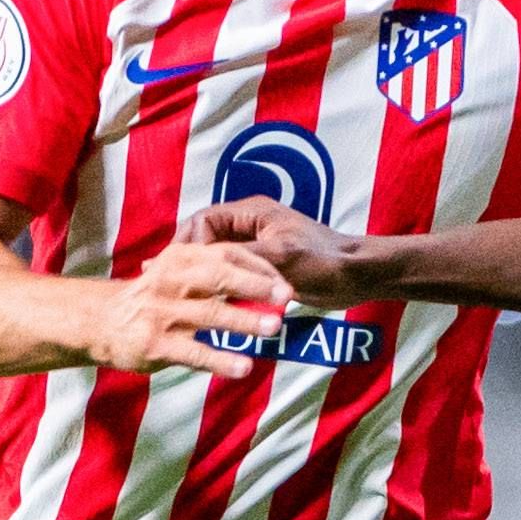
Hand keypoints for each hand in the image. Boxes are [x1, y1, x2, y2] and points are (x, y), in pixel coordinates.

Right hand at [92, 237, 292, 378]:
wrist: (100, 320)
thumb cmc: (152, 296)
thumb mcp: (176, 272)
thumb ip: (212, 274)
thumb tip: (265, 285)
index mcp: (180, 258)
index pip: (226, 255)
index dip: (258, 268)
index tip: (285, 281)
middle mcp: (171, 280)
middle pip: (220, 278)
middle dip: (256, 286)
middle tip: (287, 296)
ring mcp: (163, 313)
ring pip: (210, 314)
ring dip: (244, 321)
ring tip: (274, 327)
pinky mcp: (157, 344)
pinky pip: (195, 353)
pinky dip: (221, 360)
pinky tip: (244, 367)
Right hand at [176, 198, 383, 309]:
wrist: (358, 277)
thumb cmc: (325, 260)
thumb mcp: (280, 257)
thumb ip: (241, 259)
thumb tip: (205, 266)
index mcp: (251, 213)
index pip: (202, 221)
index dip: (185, 244)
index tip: (172, 268)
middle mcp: (250, 226)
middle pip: (205, 240)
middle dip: (186, 261)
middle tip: (162, 282)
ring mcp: (256, 248)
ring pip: (217, 261)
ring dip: (201, 277)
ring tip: (178, 296)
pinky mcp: (263, 270)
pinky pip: (232, 277)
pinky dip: (218, 290)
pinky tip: (205, 307)